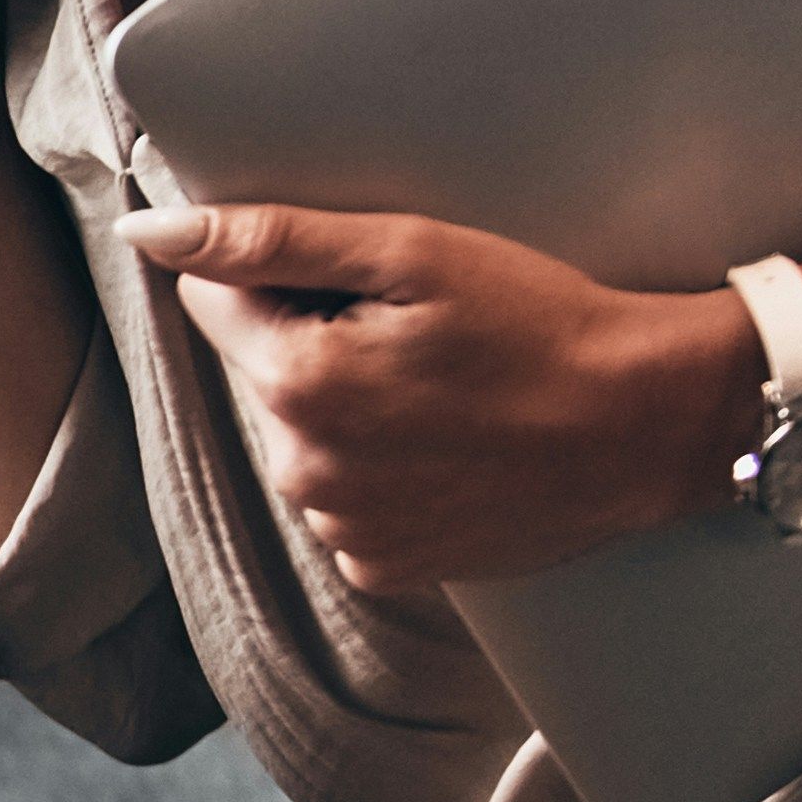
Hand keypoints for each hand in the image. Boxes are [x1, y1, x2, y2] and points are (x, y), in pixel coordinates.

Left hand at [125, 201, 757, 590]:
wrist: (653, 422)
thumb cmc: (542, 323)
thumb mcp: (408, 253)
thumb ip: (268, 240)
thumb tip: (148, 234)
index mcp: (297, 386)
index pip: (219, 303)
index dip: (287, 277)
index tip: (367, 281)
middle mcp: (305, 473)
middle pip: (266, 374)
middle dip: (318, 342)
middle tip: (423, 334)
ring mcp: (346, 531)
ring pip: (307, 439)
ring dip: (351, 409)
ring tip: (448, 390)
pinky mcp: (388, 568)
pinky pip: (350, 500)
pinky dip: (384, 470)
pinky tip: (453, 445)